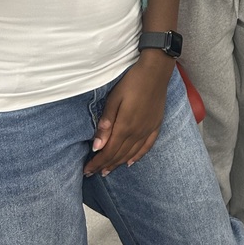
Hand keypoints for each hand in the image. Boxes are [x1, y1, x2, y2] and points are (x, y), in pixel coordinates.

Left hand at [84, 52, 173, 176]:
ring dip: (118, 163)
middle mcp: (138, 132)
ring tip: (107, 170)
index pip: (109, 151)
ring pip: (131, 154)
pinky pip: (147, 147)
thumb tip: (96, 146)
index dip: (97, 163)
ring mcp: (148, 130)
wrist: (156, 71)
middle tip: (93, 173)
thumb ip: (106, 123)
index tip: (87, 170)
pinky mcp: (156, 125)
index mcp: (125, 126)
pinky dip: (137, 157)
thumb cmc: (132, 82)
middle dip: (105, 165)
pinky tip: (130, 162)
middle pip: (119, 155)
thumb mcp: (114, 99)